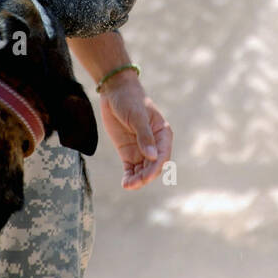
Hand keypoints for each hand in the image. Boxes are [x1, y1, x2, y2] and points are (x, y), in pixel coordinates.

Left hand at [98, 72, 171, 189]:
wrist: (114, 92)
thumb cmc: (130, 100)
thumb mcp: (137, 117)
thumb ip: (144, 137)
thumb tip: (153, 157)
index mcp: (162, 134)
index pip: (163, 155)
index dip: (156, 168)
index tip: (146, 177)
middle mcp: (154, 144)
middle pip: (153, 166)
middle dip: (145, 176)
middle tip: (134, 183)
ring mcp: (141, 149)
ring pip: (143, 170)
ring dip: (137, 179)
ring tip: (128, 185)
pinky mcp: (128, 152)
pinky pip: (131, 168)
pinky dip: (129, 176)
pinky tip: (125, 183)